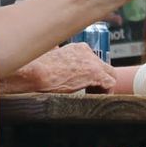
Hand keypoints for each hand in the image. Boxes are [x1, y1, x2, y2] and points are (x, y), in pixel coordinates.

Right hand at [0, 43, 115, 93]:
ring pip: (110, 74)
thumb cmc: (36, 68)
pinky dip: (105, 93)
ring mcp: (92, 62)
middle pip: (103, 66)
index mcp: (76, 48)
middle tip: (89, 91)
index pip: (92, 60)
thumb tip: (53, 54)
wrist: (35, 72)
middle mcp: (86, 51)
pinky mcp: (95, 73)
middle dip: (99, 80)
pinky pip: (110, 84)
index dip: (89, 74)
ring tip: (91, 96)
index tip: (83, 83)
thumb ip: (55, 55)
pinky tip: (93, 98)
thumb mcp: (48, 57)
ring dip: (102, 87)